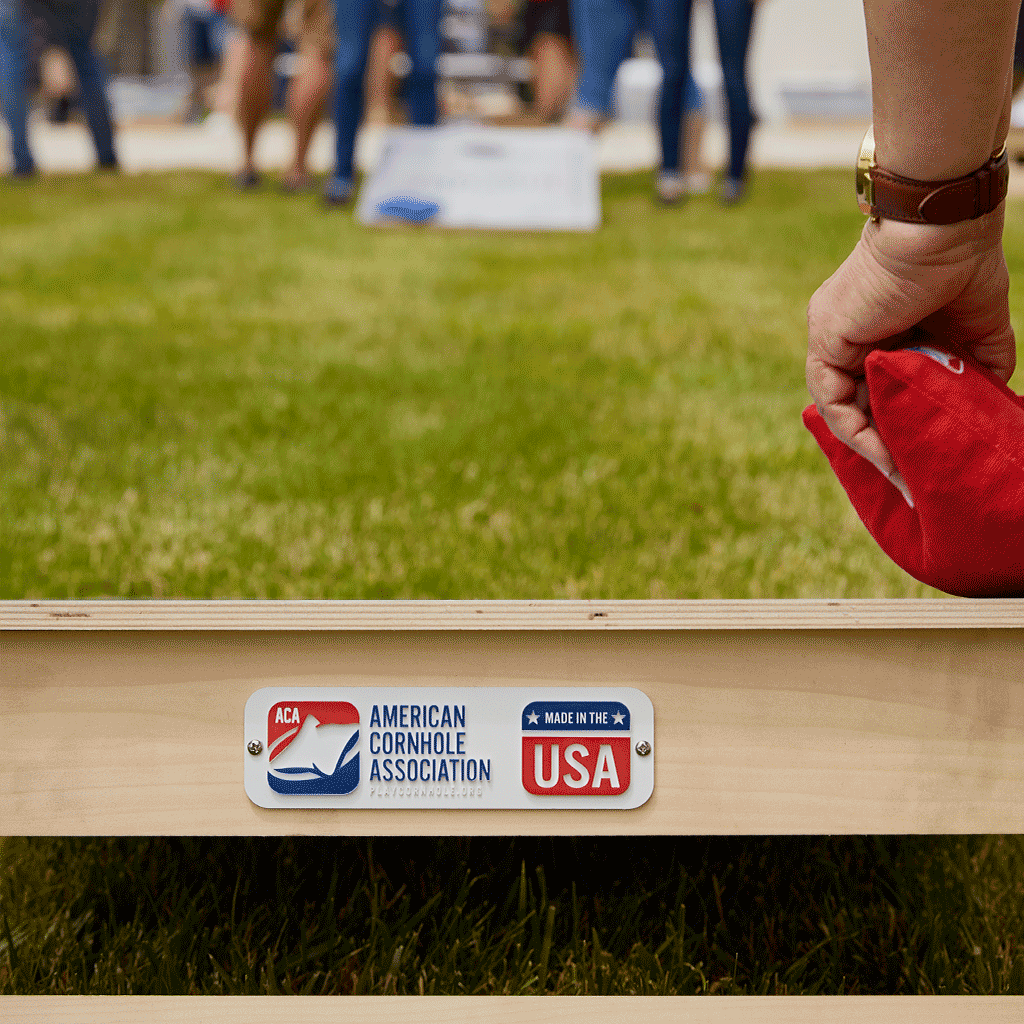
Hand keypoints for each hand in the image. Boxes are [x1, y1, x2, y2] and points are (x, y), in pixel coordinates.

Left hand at [806, 207, 1014, 505]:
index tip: (922, 462)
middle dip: (885, 445)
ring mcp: (831, 337)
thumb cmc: (964, 267)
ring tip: (904, 477)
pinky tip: (887, 454)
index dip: (897, 427)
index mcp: (878, 330)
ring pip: (843, 407)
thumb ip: (980, 367)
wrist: (945, 229)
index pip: (877, 390)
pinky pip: (833, 400)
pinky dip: (857, 430)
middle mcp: (847, 336)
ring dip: (871, 446)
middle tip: (913, 482)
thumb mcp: (977, 331)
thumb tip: (994, 405)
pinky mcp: (826, 339)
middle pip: (859, 402)